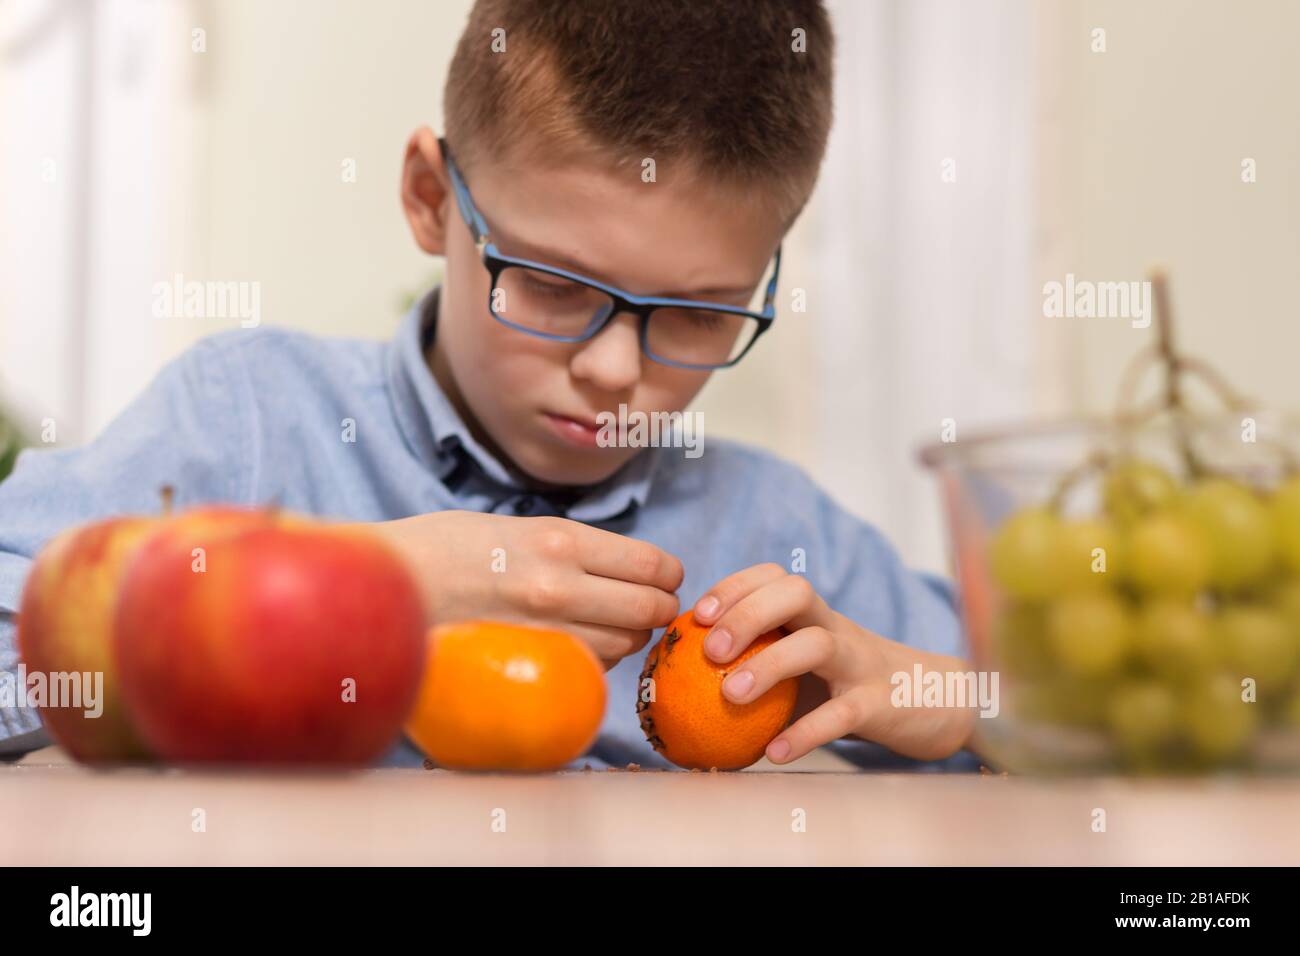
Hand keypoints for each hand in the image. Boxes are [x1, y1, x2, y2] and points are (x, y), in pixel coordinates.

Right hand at [369, 510, 682, 669]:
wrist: (383, 587)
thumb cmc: (443, 549)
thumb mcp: (515, 527)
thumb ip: (571, 548)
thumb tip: (627, 569)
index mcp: (559, 540)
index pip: (651, 565)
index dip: (667, 574)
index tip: (664, 576)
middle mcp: (559, 586)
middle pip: (648, 611)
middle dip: (655, 609)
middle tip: (646, 605)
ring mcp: (543, 632)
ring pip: (624, 646)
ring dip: (626, 637)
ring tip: (606, 623)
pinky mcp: (525, 665)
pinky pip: (586, 670)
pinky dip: (594, 660)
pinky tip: (573, 644)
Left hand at [692, 564, 974, 762]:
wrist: (934, 704)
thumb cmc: (850, 685)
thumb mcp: (808, 666)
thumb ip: (760, 665)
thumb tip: (682, 688)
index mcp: (816, 616)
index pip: (776, 577)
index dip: (735, 586)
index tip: (699, 614)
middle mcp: (837, 629)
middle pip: (795, 593)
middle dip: (747, 613)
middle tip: (710, 651)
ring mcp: (860, 664)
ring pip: (817, 645)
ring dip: (770, 665)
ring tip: (730, 695)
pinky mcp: (880, 704)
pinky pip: (842, 714)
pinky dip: (806, 733)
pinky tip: (773, 752)